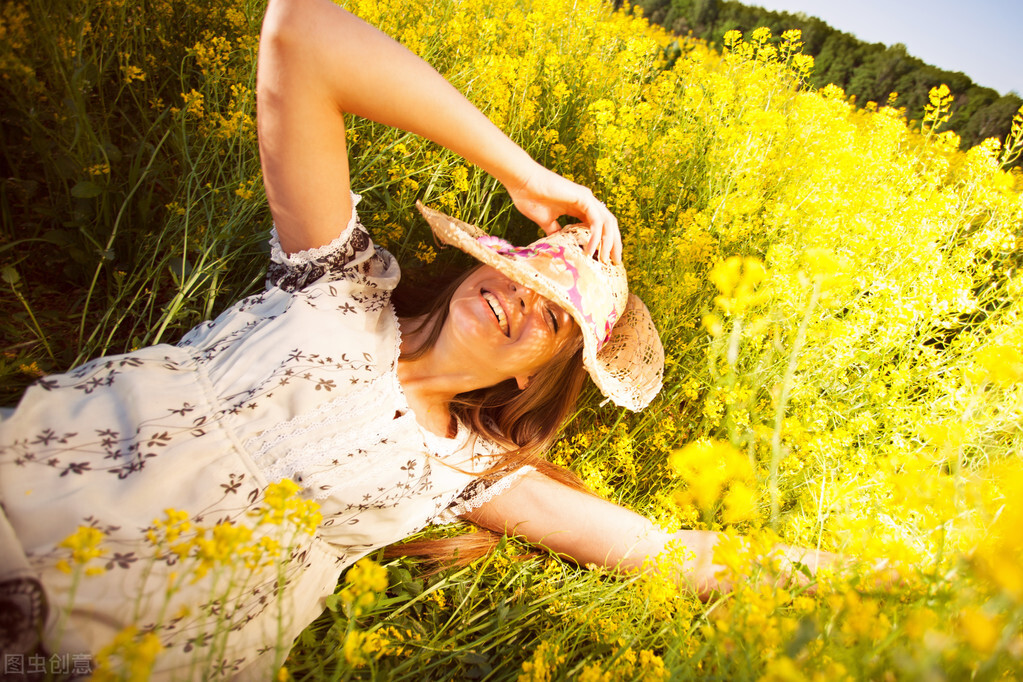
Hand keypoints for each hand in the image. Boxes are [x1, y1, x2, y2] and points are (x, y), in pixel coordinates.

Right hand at [506, 165, 621, 263]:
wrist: (521, 182)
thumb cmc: (530, 197)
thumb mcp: (545, 220)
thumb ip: (555, 231)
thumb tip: (558, 244)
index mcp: (580, 207)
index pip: (600, 226)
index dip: (605, 242)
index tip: (604, 259)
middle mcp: (587, 202)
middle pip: (609, 225)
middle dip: (614, 244)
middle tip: (615, 262)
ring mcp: (587, 199)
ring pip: (607, 223)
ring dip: (609, 242)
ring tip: (605, 260)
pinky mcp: (583, 197)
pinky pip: (595, 220)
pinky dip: (596, 236)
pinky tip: (591, 249)